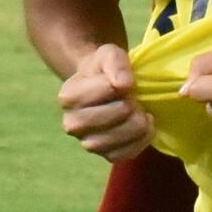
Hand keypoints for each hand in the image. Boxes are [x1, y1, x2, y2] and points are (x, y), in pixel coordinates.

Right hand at [56, 43, 151, 161]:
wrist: (103, 90)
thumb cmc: (104, 70)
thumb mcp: (109, 55)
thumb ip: (116, 63)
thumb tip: (123, 85)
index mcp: (68, 97)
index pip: (108, 90)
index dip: (123, 83)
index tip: (123, 82)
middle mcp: (72, 125)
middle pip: (117, 114)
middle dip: (131, 103)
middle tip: (132, 98)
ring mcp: (87, 144)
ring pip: (122, 138)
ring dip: (139, 123)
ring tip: (139, 111)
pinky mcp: (105, 156)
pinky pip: (128, 153)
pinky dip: (142, 139)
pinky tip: (143, 126)